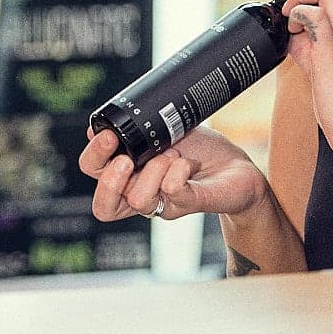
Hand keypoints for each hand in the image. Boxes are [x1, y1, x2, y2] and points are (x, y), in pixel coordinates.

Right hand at [79, 126, 269, 222]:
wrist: (238, 168)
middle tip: (126, 159)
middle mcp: (141, 193)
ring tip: (173, 154)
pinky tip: (187, 162)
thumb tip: (95, 127)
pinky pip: (172, 192)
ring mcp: (165, 203)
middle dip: (109, 180)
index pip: (95, 176)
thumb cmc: (200, 150)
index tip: (108, 134)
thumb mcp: (164, 132)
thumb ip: (134, 133)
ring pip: (138, 199)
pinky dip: (178, 171)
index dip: (94, 157)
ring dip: (154, 168)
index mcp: (130, 175)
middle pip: (104, 207)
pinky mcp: (190, 204)